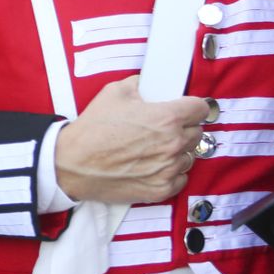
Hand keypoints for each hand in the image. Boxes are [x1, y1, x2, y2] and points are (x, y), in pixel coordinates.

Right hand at [55, 76, 209, 204]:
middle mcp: (173, 144)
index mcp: (166, 118)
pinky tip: (153, 166)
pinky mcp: (161, 189)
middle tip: (163, 128)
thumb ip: (138, 85)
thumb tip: (147, 84)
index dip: (192, 107)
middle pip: (197, 133)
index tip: (186, 109)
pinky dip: (170, 172)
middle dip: (183, 128)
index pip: (201, 109)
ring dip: (177, 151)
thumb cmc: (92, 129)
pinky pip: (180, 178)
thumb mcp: (113, 93)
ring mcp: (169, 169)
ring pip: (189, 156)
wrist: (73, 163)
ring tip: (155, 148)